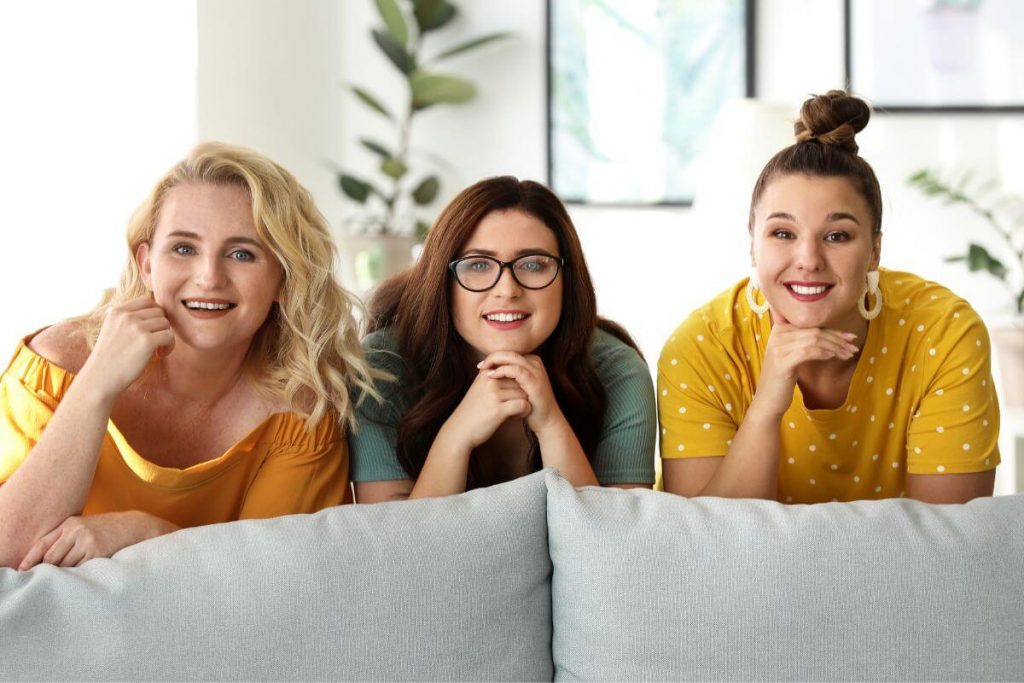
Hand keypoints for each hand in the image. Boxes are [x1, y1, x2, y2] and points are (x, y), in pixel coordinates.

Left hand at [17, 511, 177, 569]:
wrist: (136, 527)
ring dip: (64, 575)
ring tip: (66, 583)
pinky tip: (82, 579)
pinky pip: (81, 570)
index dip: (30, 560)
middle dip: (47, 571)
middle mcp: (76, 530)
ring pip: (65, 566)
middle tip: (43, 583)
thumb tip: (45, 562)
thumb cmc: (108, 530)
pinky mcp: (98, 552)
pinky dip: (79, 576)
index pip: (42, 544)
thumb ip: (66, 539)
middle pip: (51, 558)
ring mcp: (87, 541)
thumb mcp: (85, 528)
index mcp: (69, 523)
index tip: (22, 571)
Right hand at [78, 297, 174, 400]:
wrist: (100, 378)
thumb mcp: (111, 329)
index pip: (146, 301)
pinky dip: (169, 346)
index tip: (153, 329)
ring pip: (166, 323)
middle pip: (159, 312)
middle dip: (161, 326)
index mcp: (116, 311)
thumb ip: (127, 319)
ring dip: (166, 336)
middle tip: (156, 342)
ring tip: (157, 350)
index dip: (155, 314)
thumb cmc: (108, 358)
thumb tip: (154, 309)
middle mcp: (126, 316)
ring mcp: (136, 327)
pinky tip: (160, 355)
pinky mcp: (147, 341)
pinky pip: (169, 336)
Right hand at [441, 362, 531, 449]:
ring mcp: (494, 395)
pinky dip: (523, 412)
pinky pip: (523, 405)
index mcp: (486, 373)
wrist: (459, 430)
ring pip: (524, 393)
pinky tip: (514, 418)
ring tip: (513, 413)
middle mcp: (490, 381)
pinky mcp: (498, 410)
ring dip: (523, 404)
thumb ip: (493, 378)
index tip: (510, 395)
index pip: (513, 371)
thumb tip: (515, 371)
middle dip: (521, 395)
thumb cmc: (472, 411)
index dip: (516, 384)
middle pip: (521, 382)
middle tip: (513, 406)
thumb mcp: (479, 388)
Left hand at [480, 352, 565, 435]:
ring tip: (483, 368)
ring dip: (495, 361)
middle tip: (479, 365)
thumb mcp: (518, 388)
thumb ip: (508, 378)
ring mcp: (536, 370)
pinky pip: (516, 370)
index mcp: (531, 362)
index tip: (481, 366)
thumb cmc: (529, 405)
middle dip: (493, 357)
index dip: (494, 357)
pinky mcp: (534, 380)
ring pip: (512, 357)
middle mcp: (535, 363)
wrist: (545, 420)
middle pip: (510, 352)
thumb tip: (487, 371)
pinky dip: (502, 370)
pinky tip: (491, 376)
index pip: (509, 353)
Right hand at [754, 318, 858, 417]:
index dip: (833, 329)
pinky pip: (807, 352)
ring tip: (847, 354)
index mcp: (779, 329)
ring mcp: (778, 348)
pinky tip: (832, 357)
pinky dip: (822, 353)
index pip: (811, 324)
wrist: (768, 399)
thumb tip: (831, 333)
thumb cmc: (783, 377)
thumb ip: (803, 341)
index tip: (850, 337)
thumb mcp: (792, 354)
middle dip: (837, 339)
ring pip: (813, 340)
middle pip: (814, 331)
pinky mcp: (781, 363)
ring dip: (834, 347)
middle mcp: (776, 335)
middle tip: (852, 347)